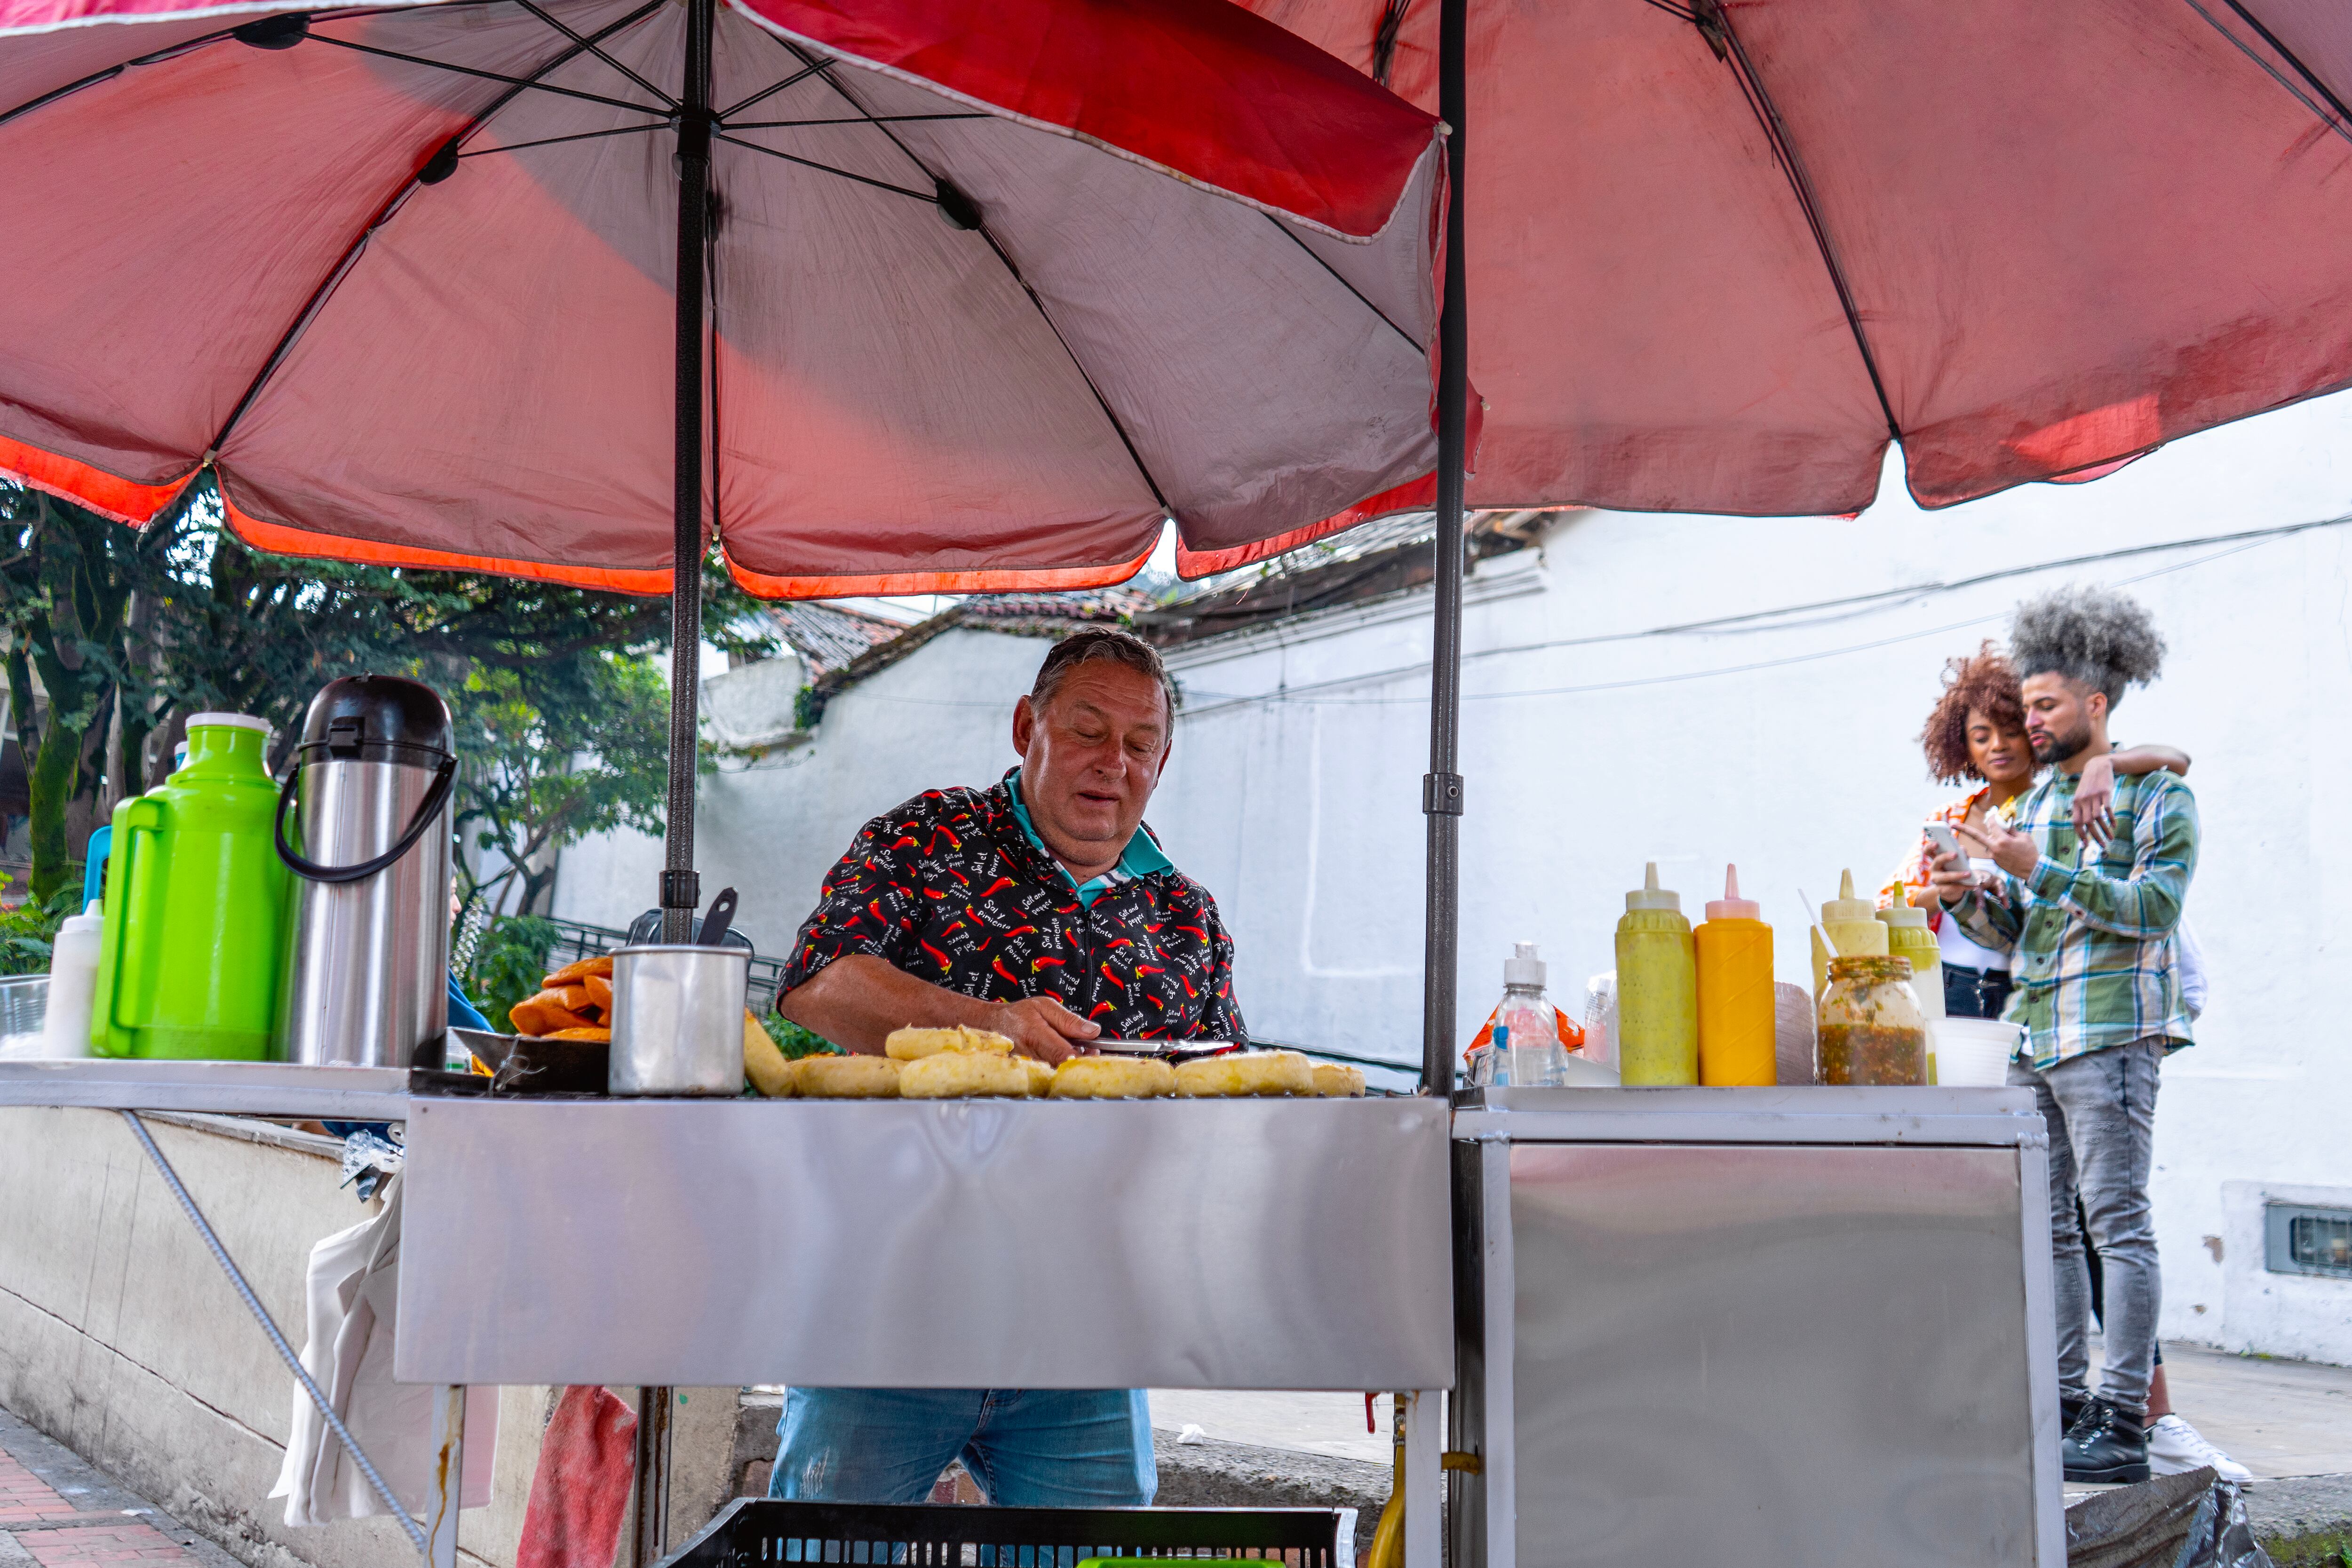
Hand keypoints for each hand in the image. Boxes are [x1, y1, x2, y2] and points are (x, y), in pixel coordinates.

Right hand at [984, 994, 1100, 1064]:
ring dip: (1070, 1065)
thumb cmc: (1018, 1015)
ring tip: (1073, 1051)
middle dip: (1080, 1061)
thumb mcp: (1044, 1006)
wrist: (992, 1025)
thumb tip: (1092, 1031)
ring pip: (1057, 1074)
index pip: (1063, 1054)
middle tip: (1088, 1050)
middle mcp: (1030, 1055)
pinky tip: (1062, 1059)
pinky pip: (1049, 1077)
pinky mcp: (1026, 1075)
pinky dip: (1059, 1069)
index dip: (1082, 1058)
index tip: (1093, 1053)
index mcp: (1035, 1035)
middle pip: (1063, 1068)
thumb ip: (1069, 1020)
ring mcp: (1027, 1068)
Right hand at [1925, 848, 1976, 906]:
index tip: (1937, 843)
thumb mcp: (1958, 862)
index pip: (1928, 851)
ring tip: (1969, 874)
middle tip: (1955, 854)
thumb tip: (1962, 850)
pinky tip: (1973, 885)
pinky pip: (1953, 887)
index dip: (1930, 846)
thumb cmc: (1954, 871)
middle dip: (1945, 857)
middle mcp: (1933, 868)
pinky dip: (1965, 886)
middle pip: (1937, 861)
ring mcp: (1936, 880)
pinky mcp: (1941, 890)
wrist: (1952, 889)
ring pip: (1945, 876)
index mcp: (1936, 859)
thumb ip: (1961, 854)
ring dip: (1957, 875)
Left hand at [1955, 813, 2037, 878]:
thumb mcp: (2023, 837)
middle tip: (1953, 824)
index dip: (1991, 817)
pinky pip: (1992, 850)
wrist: (2032, 870)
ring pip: (1987, 842)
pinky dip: (1996, 846)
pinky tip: (2008, 850)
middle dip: (1964, 829)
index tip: (1991, 814)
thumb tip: (2004, 822)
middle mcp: (1994, 848)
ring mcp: (1992, 855)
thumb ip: (2011, 829)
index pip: (1992, 824)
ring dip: (1993, 839)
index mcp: (2002, 840)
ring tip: (2009, 843)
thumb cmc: (2030, 852)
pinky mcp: (1994, 861)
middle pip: (1976, 836)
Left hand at [2073, 753, 2117, 847]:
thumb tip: (2081, 826)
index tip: (2086, 845)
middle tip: (2102, 846)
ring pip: (2098, 818)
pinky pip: (2108, 809)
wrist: (2098, 766)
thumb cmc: (2089, 784)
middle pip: (2087, 823)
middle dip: (2094, 836)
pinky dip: (2111, 819)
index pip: (2075, 822)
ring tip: (2110, 838)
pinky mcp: (2105, 793)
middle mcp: (2083, 800)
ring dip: (2105, 830)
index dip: (2080, 834)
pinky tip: (2114, 826)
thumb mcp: (2081, 795)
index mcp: (2075, 803)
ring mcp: (2094, 796)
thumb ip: (2080, 809)